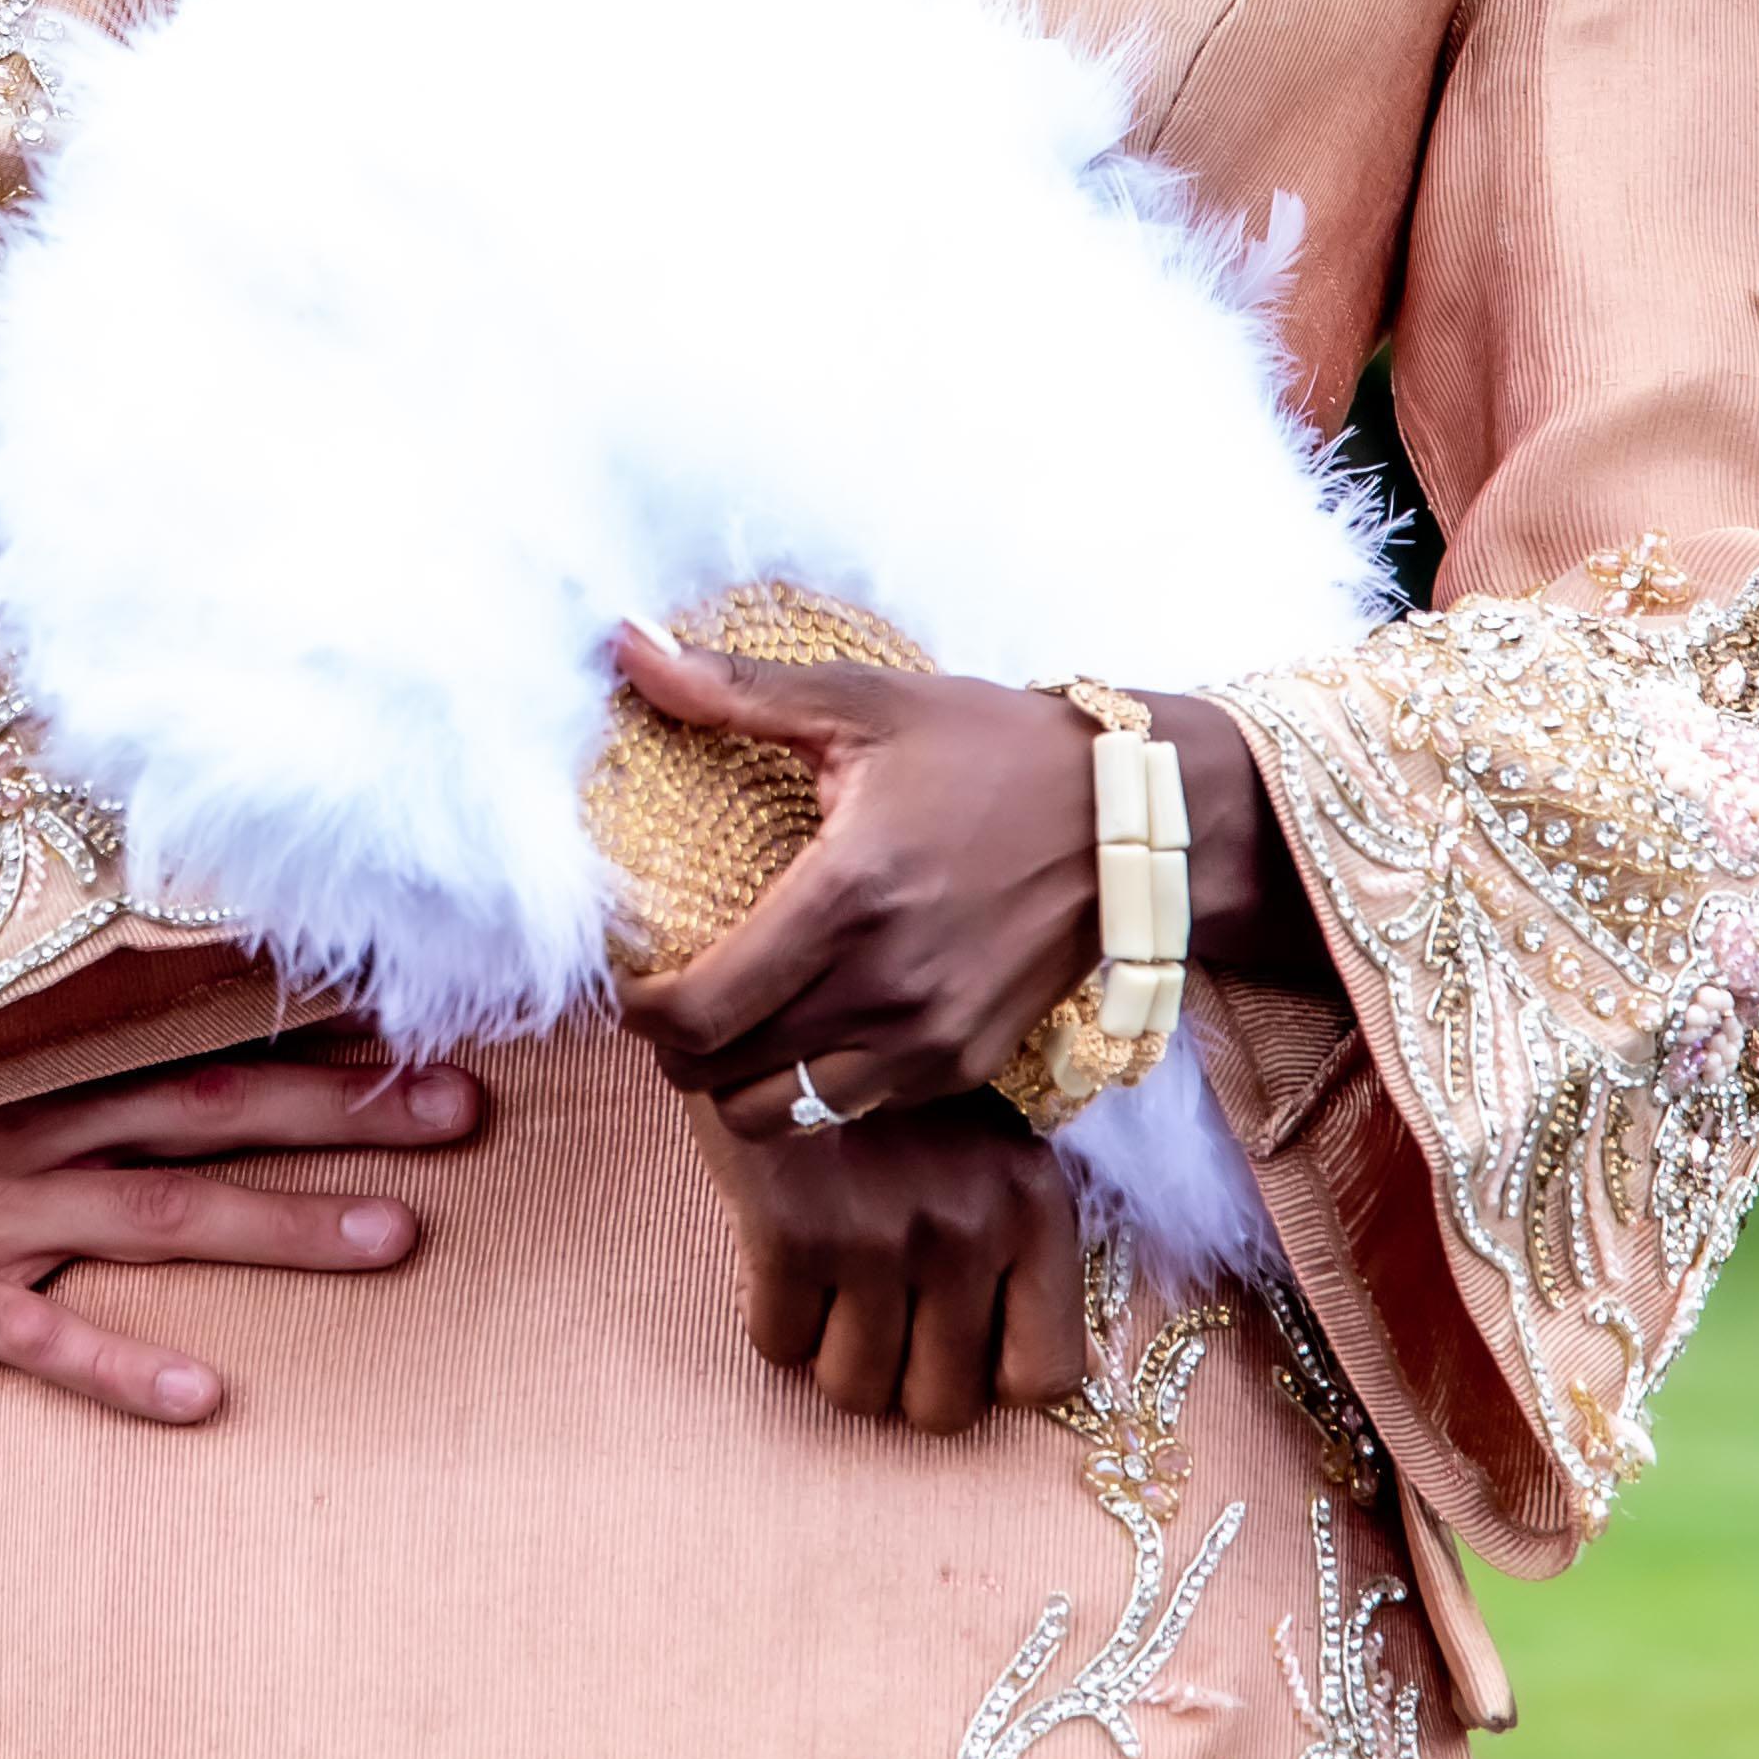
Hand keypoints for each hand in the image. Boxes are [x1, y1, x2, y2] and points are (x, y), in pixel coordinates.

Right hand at [0, 1044, 481, 1428]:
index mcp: (32, 1060)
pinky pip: (47, 1341)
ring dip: (282, 1224)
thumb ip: (36, 1037)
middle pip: (209, 1110)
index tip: (416, 1012)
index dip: (304, 1023)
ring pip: (162, 1217)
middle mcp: (29, 1129)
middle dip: (341, 1110)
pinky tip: (208, 1396)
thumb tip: (148, 1008)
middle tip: (462, 1111)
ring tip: (395, 1239)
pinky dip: (126, 1369)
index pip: (192, 1028)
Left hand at [607, 621, 1102, 1134]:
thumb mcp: (864, 702)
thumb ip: (735, 689)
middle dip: (672, 1045)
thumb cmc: (992, 748)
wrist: (1133, 817)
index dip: (639, 1011)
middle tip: (666, 996)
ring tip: (730, 1024)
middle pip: (722, 1077)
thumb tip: (625, 643)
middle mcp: (886, 988)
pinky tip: (805, 1027)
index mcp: (847, 899)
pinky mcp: (966, 1064)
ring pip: (781, 1115)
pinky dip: (807, 1086)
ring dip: (734, 1081)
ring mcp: (930, 1039)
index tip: (629, 977)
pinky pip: (852, 1109)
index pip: (699, 1014)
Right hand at [689, 1086, 1084, 1433]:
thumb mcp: (986, 1138)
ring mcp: (880, 1233)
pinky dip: (775, 1317)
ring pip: (855, 1390)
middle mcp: (969, 1225)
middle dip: (906, 1379)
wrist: (785, 986)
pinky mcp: (792, 1229)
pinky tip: (781, 1259)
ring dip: (835, 1354)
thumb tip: (1000, 1369)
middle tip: (882, 1322)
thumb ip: (1006, 1236)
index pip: (1044, 1375)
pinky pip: (777, 1342)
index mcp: (1032, 1203)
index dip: (991, 1374)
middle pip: (942, 1408)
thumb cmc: (891, 1082)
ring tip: (831, 1293)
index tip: (956, 1339)